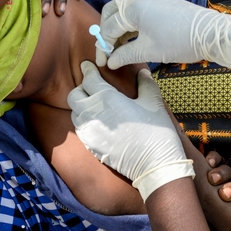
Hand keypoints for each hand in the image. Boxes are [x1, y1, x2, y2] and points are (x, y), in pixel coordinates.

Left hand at [68, 61, 193, 200]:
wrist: (154, 164)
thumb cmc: (156, 131)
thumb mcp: (153, 102)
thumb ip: (145, 84)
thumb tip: (142, 72)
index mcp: (107, 98)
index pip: (89, 78)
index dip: (87, 69)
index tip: (87, 65)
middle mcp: (92, 113)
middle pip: (74, 95)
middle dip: (81, 88)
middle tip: (92, 87)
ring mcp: (89, 131)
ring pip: (74, 113)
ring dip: (81, 106)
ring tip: (94, 104)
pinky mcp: (90, 146)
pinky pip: (80, 129)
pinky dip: (84, 122)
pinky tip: (97, 122)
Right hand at [98, 0, 230, 71]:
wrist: (210, 33)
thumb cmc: (178, 41)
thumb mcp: (148, 51)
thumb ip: (124, 55)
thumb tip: (110, 62)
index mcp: (133, 7)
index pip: (109, 26)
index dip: (104, 45)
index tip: (103, 62)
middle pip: (112, 12)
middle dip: (107, 31)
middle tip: (108, 50)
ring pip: (124, 10)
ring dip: (119, 27)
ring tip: (120, 47)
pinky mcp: (159, 0)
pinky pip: (137, 9)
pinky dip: (131, 23)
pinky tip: (132, 38)